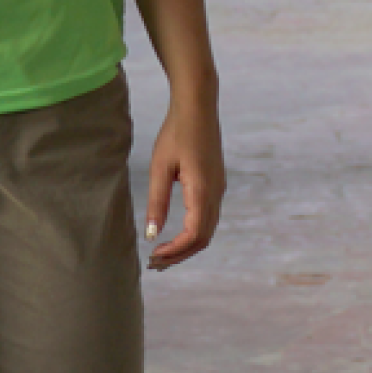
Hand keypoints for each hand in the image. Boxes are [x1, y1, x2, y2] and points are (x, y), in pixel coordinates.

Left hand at [142, 102, 224, 270]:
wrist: (198, 108)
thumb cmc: (176, 134)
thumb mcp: (160, 167)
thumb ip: (156, 202)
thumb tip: (152, 235)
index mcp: (202, 191)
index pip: (194, 235)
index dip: (174, 252)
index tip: (152, 257)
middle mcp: (216, 193)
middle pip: (203, 238)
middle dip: (180, 255)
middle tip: (154, 264)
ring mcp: (219, 189)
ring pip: (208, 230)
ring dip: (187, 246)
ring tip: (162, 254)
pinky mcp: (216, 184)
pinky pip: (209, 218)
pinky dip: (193, 233)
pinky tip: (176, 234)